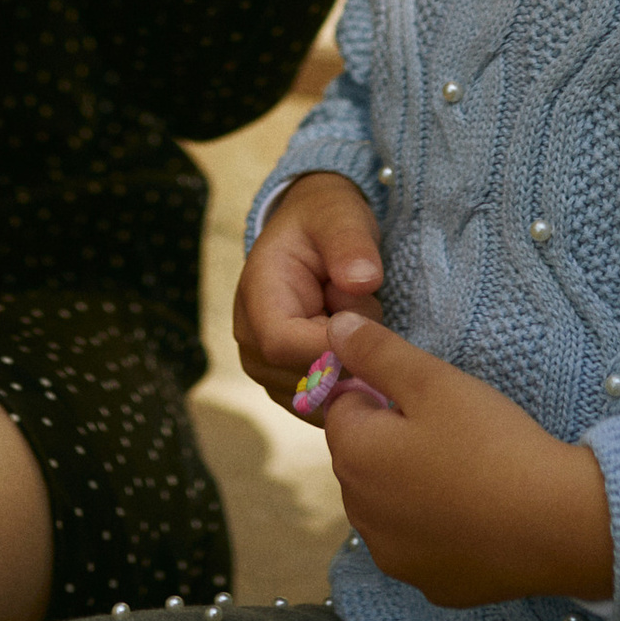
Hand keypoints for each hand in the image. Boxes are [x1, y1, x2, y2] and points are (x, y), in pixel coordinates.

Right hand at [234, 171, 385, 408]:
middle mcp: (252, 344)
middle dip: (351, 350)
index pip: (284, 345)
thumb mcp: (340, 216)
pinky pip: (331, 404)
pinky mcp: (291, 390)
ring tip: (353, 320)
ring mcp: (269, 373)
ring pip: (325, 395)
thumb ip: (351, 243)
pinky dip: (353, 379)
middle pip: (308, 376)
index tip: (367, 313)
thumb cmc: (326, 223)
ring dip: (354, 366)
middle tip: (363, 305)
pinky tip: (354, 344)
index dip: (333, 341)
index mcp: (256, 299)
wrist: (312, 237)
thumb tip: (362, 281)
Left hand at [314, 311, 616, 611]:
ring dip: (410, 489)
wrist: (559, 524)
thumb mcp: (434, 382)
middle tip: (454, 435)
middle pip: (362, 461)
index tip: (429, 401)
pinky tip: (478, 516)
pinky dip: (438, 530)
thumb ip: (378, 352)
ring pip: (388, 506)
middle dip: (393, 443)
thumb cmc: (493, 443)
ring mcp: (395, 557)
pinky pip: (421, 545)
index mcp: (354, 458)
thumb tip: (333, 329)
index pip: (344, 409)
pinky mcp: (431, 586)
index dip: (383, 396)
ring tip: (468, 474)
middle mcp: (360, 515)